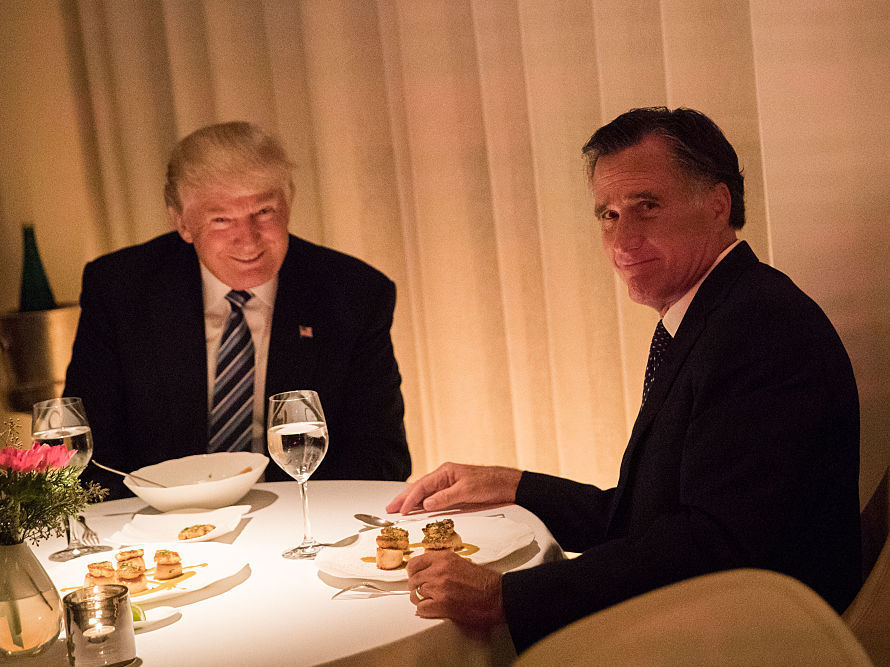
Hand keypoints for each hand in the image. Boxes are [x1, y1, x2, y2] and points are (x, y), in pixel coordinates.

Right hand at [385, 462, 521, 513]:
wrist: (506, 484)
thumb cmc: (489, 483)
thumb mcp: (466, 491)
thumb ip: (445, 497)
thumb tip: (426, 504)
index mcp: (445, 472)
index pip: (422, 486)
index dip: (410, 499)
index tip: (401, 510)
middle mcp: (444, 477)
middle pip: (419, 488)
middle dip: (403, 498)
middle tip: (390, 508)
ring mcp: (448, 484)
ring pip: (424, 493)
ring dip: (411, 501)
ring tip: (398, 509)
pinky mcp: (453, 492)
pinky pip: (433, 498)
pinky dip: (422, 503)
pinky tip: (418, 508)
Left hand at [407, 550, 504, 637]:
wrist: (498, 596)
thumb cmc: (484, 582)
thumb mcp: (460, 564)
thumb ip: (442, 566)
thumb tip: (425, 573)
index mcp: (444, 558)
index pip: (414, 563)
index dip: (413, 574)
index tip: (416, 578)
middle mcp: (439, 570)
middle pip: (413, 580)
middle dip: (418, 589)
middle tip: (426, 594)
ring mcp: (440, 586)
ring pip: (415, 595)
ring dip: (422, 601)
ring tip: (432, 603)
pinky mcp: (443, 603)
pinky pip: (421, 608)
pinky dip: (426, 611)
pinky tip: (434, 610)